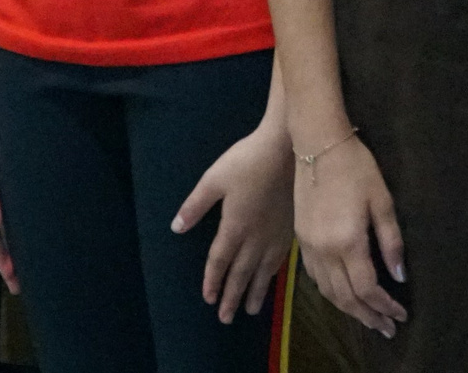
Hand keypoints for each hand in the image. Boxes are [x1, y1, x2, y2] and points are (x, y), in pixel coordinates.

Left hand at [174, 114, 295, 322]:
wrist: (288, 149)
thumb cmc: (248, 161)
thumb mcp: (214, 179)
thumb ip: (195, 205)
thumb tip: (177, 228)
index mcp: (234, 227)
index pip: (220, 262)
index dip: (212, 281)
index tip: (208, 300)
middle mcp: (255, 238)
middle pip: (241, 274)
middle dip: (232, 296)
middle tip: (226, 318)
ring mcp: (275, 235)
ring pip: (263, 272)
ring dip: (255, 292)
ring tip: (251, 311)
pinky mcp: (290, 229)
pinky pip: (279, 261)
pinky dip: (273, 276)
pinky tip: (272, 280)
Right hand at [292, 134, 406, 337]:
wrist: (317, 143)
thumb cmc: (356, 166)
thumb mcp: (382, 201)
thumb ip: (391, 241)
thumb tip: (399, 276)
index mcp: (347, 241)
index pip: (367, 288)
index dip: (385, 306)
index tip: (401, 314)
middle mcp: (324, 250)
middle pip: (345, 297)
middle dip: (368, 316)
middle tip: (387, 329)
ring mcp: (308, 245)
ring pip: (327, 291)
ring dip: (348, 309)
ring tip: (367, 318)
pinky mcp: (299, 237)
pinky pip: (314, 276)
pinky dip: (329, 292)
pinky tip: (341, 294)